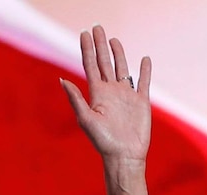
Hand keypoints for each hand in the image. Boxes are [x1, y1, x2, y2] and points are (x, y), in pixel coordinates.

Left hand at [61, 25, 151, 171]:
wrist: (124, 155)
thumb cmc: (103, 141)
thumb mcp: (86, 119)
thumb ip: (76, 99)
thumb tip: (62, 80)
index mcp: (96, 94)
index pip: (90, 65)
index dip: (87, 49)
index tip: (84, 33)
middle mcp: (110, 92)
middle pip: (105, 62)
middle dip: (100, 45)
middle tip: (97, 27)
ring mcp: (126, 95)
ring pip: (122, 68)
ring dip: (118, 53)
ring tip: (113, 40)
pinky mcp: (141, 101)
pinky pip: (143, 82)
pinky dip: (145, 70)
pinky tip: (144, 60)